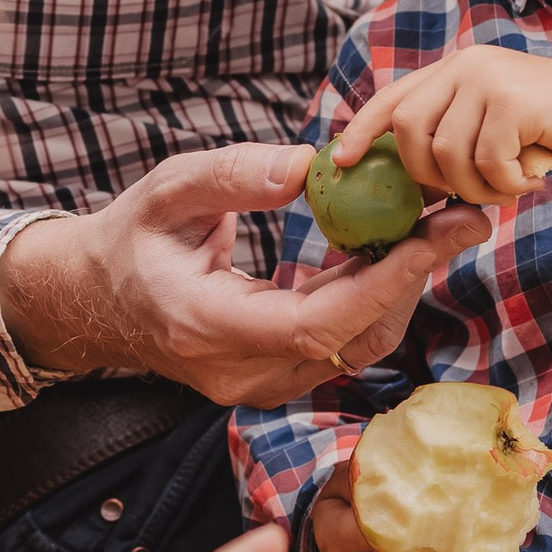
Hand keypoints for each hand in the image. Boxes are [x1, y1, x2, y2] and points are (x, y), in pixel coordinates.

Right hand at [0, 145, 489, 407]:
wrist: (92, 303)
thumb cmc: (127, 241)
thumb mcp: (164, 190)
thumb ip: (231, 175)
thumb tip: (308, 165)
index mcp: (208, 329)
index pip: (316, 322)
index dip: (384, 280)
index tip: (433, 232)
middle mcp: (239, 373)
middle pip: (352, 339)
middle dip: (413, 277)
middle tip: (460, 215)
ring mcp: (258, 386)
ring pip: (356, 348)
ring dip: (400, 288)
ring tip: (433, 225)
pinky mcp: (274, 379)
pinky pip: (341, 345)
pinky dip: (373, 299)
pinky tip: (389, 249)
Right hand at [306, 475, 474, 551]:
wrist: (359, 534)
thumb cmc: (364, 500)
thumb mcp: (358, 476)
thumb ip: (376, 469)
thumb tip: (416, 462)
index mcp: (331, 535)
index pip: (370, 535)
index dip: (407, 525)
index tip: (434, 507)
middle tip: (456, 531)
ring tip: (460, 545)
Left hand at [337, 50, 551, 209]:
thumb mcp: (496, 124)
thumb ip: (455, 132)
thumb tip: (408, 175)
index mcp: (458, 69)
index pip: (393, 97)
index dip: (362, 130)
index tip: (341, 162)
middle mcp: (468, 65)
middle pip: (410, 130)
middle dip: (429, 175)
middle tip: (468, 190)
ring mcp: (490, 78)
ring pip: (447, 154)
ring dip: (477, 187)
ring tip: (510, 184)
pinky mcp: (514, 100)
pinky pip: (487, 163)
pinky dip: (507, 185)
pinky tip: (531, 175)